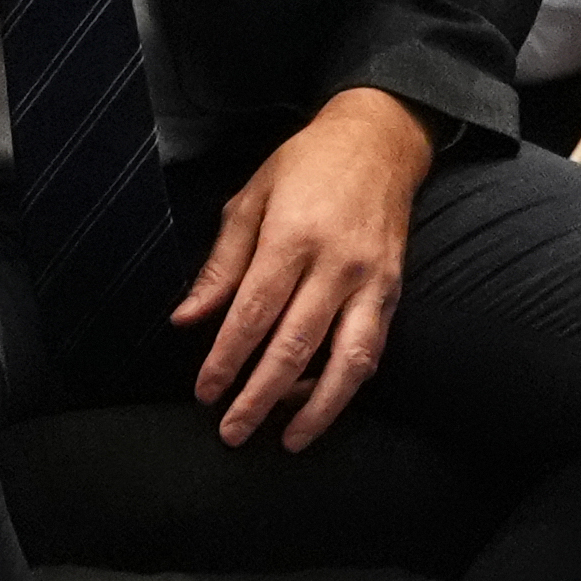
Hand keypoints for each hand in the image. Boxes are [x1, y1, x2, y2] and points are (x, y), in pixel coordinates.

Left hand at [174, 86, 431, 450]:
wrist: (379, 140)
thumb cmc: (306, 165)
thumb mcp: (249, 200)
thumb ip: (220, 266)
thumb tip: (187, 319)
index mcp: (292, 237)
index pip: (252, 314)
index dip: (226, 359)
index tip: (204, 392)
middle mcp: (337, 264)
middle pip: (294, 346)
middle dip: (260, 396)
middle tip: (231, 432)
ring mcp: (371, 281)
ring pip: (346, 360)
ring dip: (316, 408)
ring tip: (287, 439)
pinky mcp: (393, 291)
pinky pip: (371, 349)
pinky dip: (346, 383)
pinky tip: (322, 406)